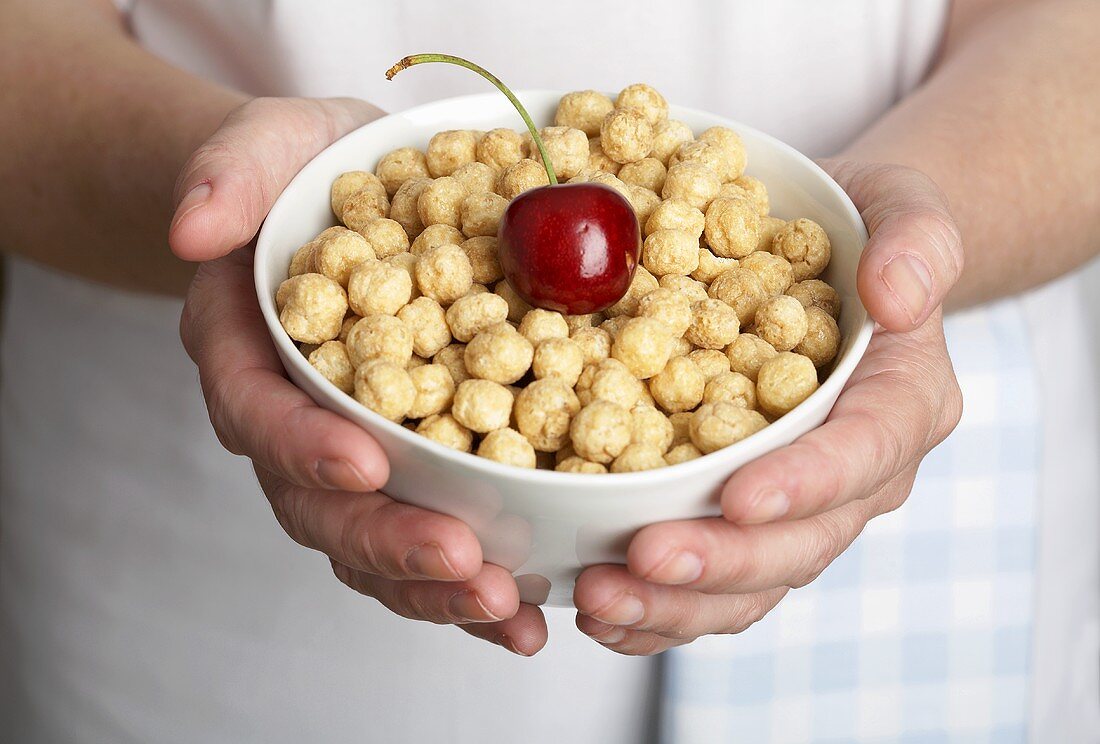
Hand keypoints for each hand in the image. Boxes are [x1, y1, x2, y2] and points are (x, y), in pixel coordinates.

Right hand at [169, 97, 545, 655]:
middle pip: (320, 505)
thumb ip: (229, 174)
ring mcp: (345, 454)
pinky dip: (470, 583)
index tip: (365, 464)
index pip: (259, 413)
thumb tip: (194, 227)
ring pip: (372, 544)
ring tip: (505, 611)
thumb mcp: (272, 145)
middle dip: (388, 541)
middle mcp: (289, 421)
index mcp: (247, 351)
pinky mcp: (405, 468)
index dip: (304, 446)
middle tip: (462, 563)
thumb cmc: (306, 170)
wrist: (342, 196)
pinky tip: (524, 614)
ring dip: (435, 588)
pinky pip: (427, 535)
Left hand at [574, 161, 964, 653]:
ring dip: (676, 602)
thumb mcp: (904, 208)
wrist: (838, 259)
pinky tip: (598, 610)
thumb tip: (897, 297)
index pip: (864, 452)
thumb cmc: (868, 230)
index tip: (737, 497)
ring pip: (751, 580)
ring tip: (599, 600)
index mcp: (901, 401)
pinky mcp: (746, 514)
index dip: (805, 483)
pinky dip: (657, 606)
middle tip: (643, 561)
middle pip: (802, 541)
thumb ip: (918, 244)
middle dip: (722, 561)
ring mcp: (800, 503)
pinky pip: (711, 580)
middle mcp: (857, 472)